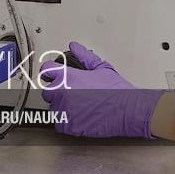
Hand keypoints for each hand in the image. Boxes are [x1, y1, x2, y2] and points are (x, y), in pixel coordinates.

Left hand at [39, 42, 163, 138]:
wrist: (128, 111)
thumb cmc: (117, 91)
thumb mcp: (101, 68)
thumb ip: (84, 56)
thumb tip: (75, 47)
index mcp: (69, 77)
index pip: (46, 70)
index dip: (50, 72)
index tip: (52, 74)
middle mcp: (63, 93)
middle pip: (47, 91)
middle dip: (57, 91)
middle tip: (73, 92)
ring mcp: (65, 111)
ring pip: (54, 108)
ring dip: (62, 107)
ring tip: (81, 105)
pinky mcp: (69, 126)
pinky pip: (60, 123)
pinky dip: (67, 121)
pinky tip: (81, 116)